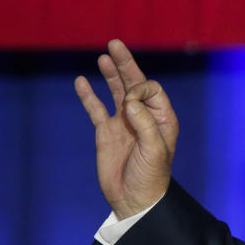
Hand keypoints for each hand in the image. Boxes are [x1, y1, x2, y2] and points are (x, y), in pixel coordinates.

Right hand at [75, 39, 178, 218]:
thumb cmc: (151, 177)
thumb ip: (144, 123)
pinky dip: (89, 95)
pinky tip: (82, 81)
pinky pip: (96, 109)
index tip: (130, 105)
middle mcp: (143, 117)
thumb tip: (129, 100)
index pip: (150, 89)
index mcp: (162, 119)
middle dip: (126, 64)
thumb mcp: (154, 150)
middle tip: (115, 44)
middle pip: (134, 84)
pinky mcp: (106, 133)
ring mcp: (124, 124)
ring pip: (116, 92)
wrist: (134, 200)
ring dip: (111, 74)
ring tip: (104, 57)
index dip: (139, 88)